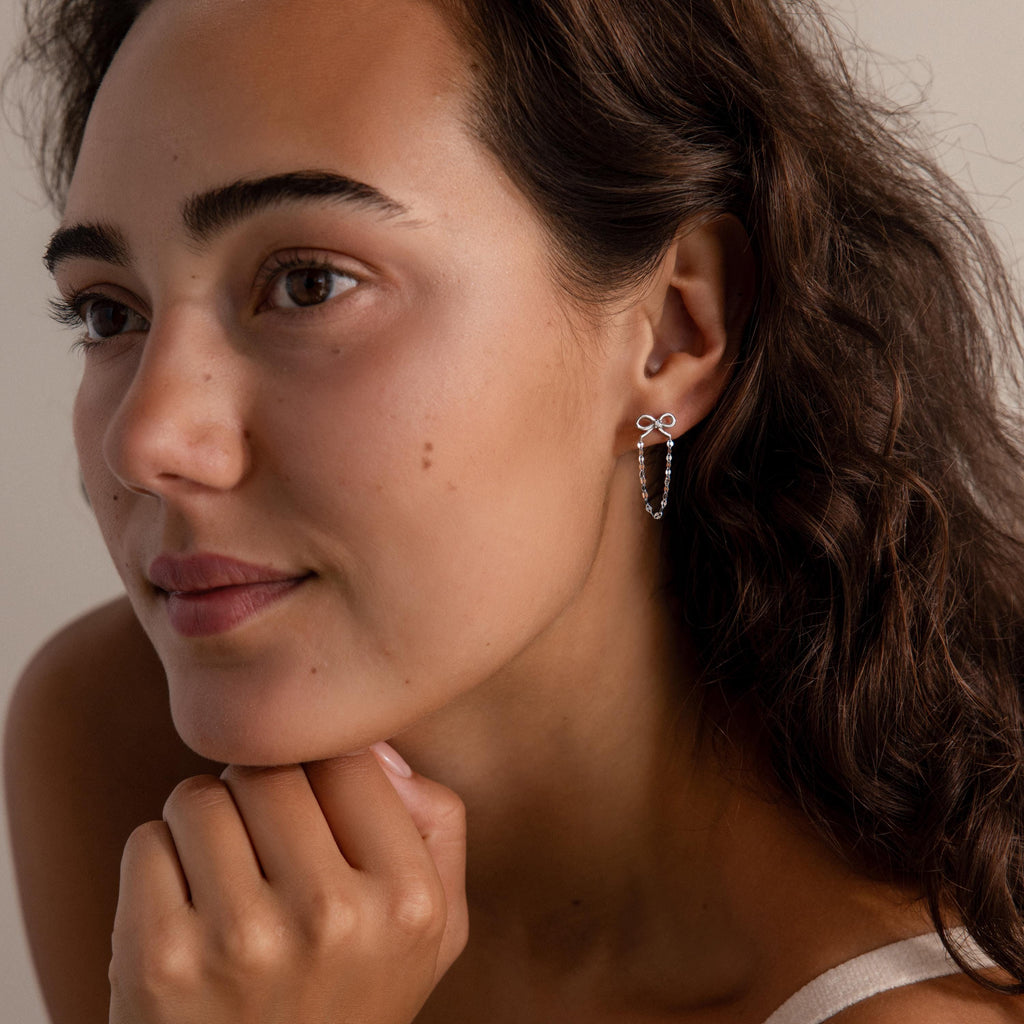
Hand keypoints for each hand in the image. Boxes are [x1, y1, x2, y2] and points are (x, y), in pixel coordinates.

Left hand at [108, 745, 467, 1023]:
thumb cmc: (348, 1000)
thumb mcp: (436, 928)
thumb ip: (436, 822)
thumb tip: (373, 746)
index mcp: (408, 900)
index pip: (348, 759)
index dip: (322, 778)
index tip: (314, 817)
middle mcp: (333, 917)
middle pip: (269, 770)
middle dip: (258, 795)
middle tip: (263, 848)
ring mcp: (243, 940)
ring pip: (201, 797)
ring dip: (205, 827)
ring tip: (225, 882)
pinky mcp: (161, 961)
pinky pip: (147, 842)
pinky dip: (158, 867)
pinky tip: (185, 915)